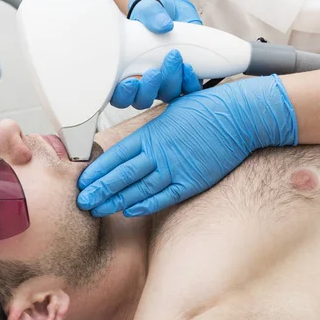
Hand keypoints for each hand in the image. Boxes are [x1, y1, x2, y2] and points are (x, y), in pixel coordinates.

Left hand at [78, 75, 297, 216]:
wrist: (237, 116)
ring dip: (116, 200)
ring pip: (139, 188)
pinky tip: (130, 211)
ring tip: (98, 210)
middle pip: (122, 175)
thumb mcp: (171, 112)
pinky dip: (146, 205)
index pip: (116, 156)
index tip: (84, 182)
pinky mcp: (192, 180)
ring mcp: (175, 168)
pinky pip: (164, 196)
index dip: (98, 171)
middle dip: (100, 190)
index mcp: (151, 134)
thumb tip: (136, 142)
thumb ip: (151, 130)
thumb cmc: (205, 109)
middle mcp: (158, 152)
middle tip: (83, 202)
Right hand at [111, 0, 202, 109]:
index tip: (130, 82)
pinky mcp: (184, 78)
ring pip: (166, 96)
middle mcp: (144, 81)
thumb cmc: (151, 13)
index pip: (119, 96)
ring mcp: (164, 81)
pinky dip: (189, 82)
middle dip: (149, 90)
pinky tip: (188, 66)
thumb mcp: (148, 8)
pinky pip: (188, 90)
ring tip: (174, 59)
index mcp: (125, 71)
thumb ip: (152, 14)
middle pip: (142, 100)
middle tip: (154, 72)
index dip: (123, 96)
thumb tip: (164, 25)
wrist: (169, 9)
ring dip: (171, 83)